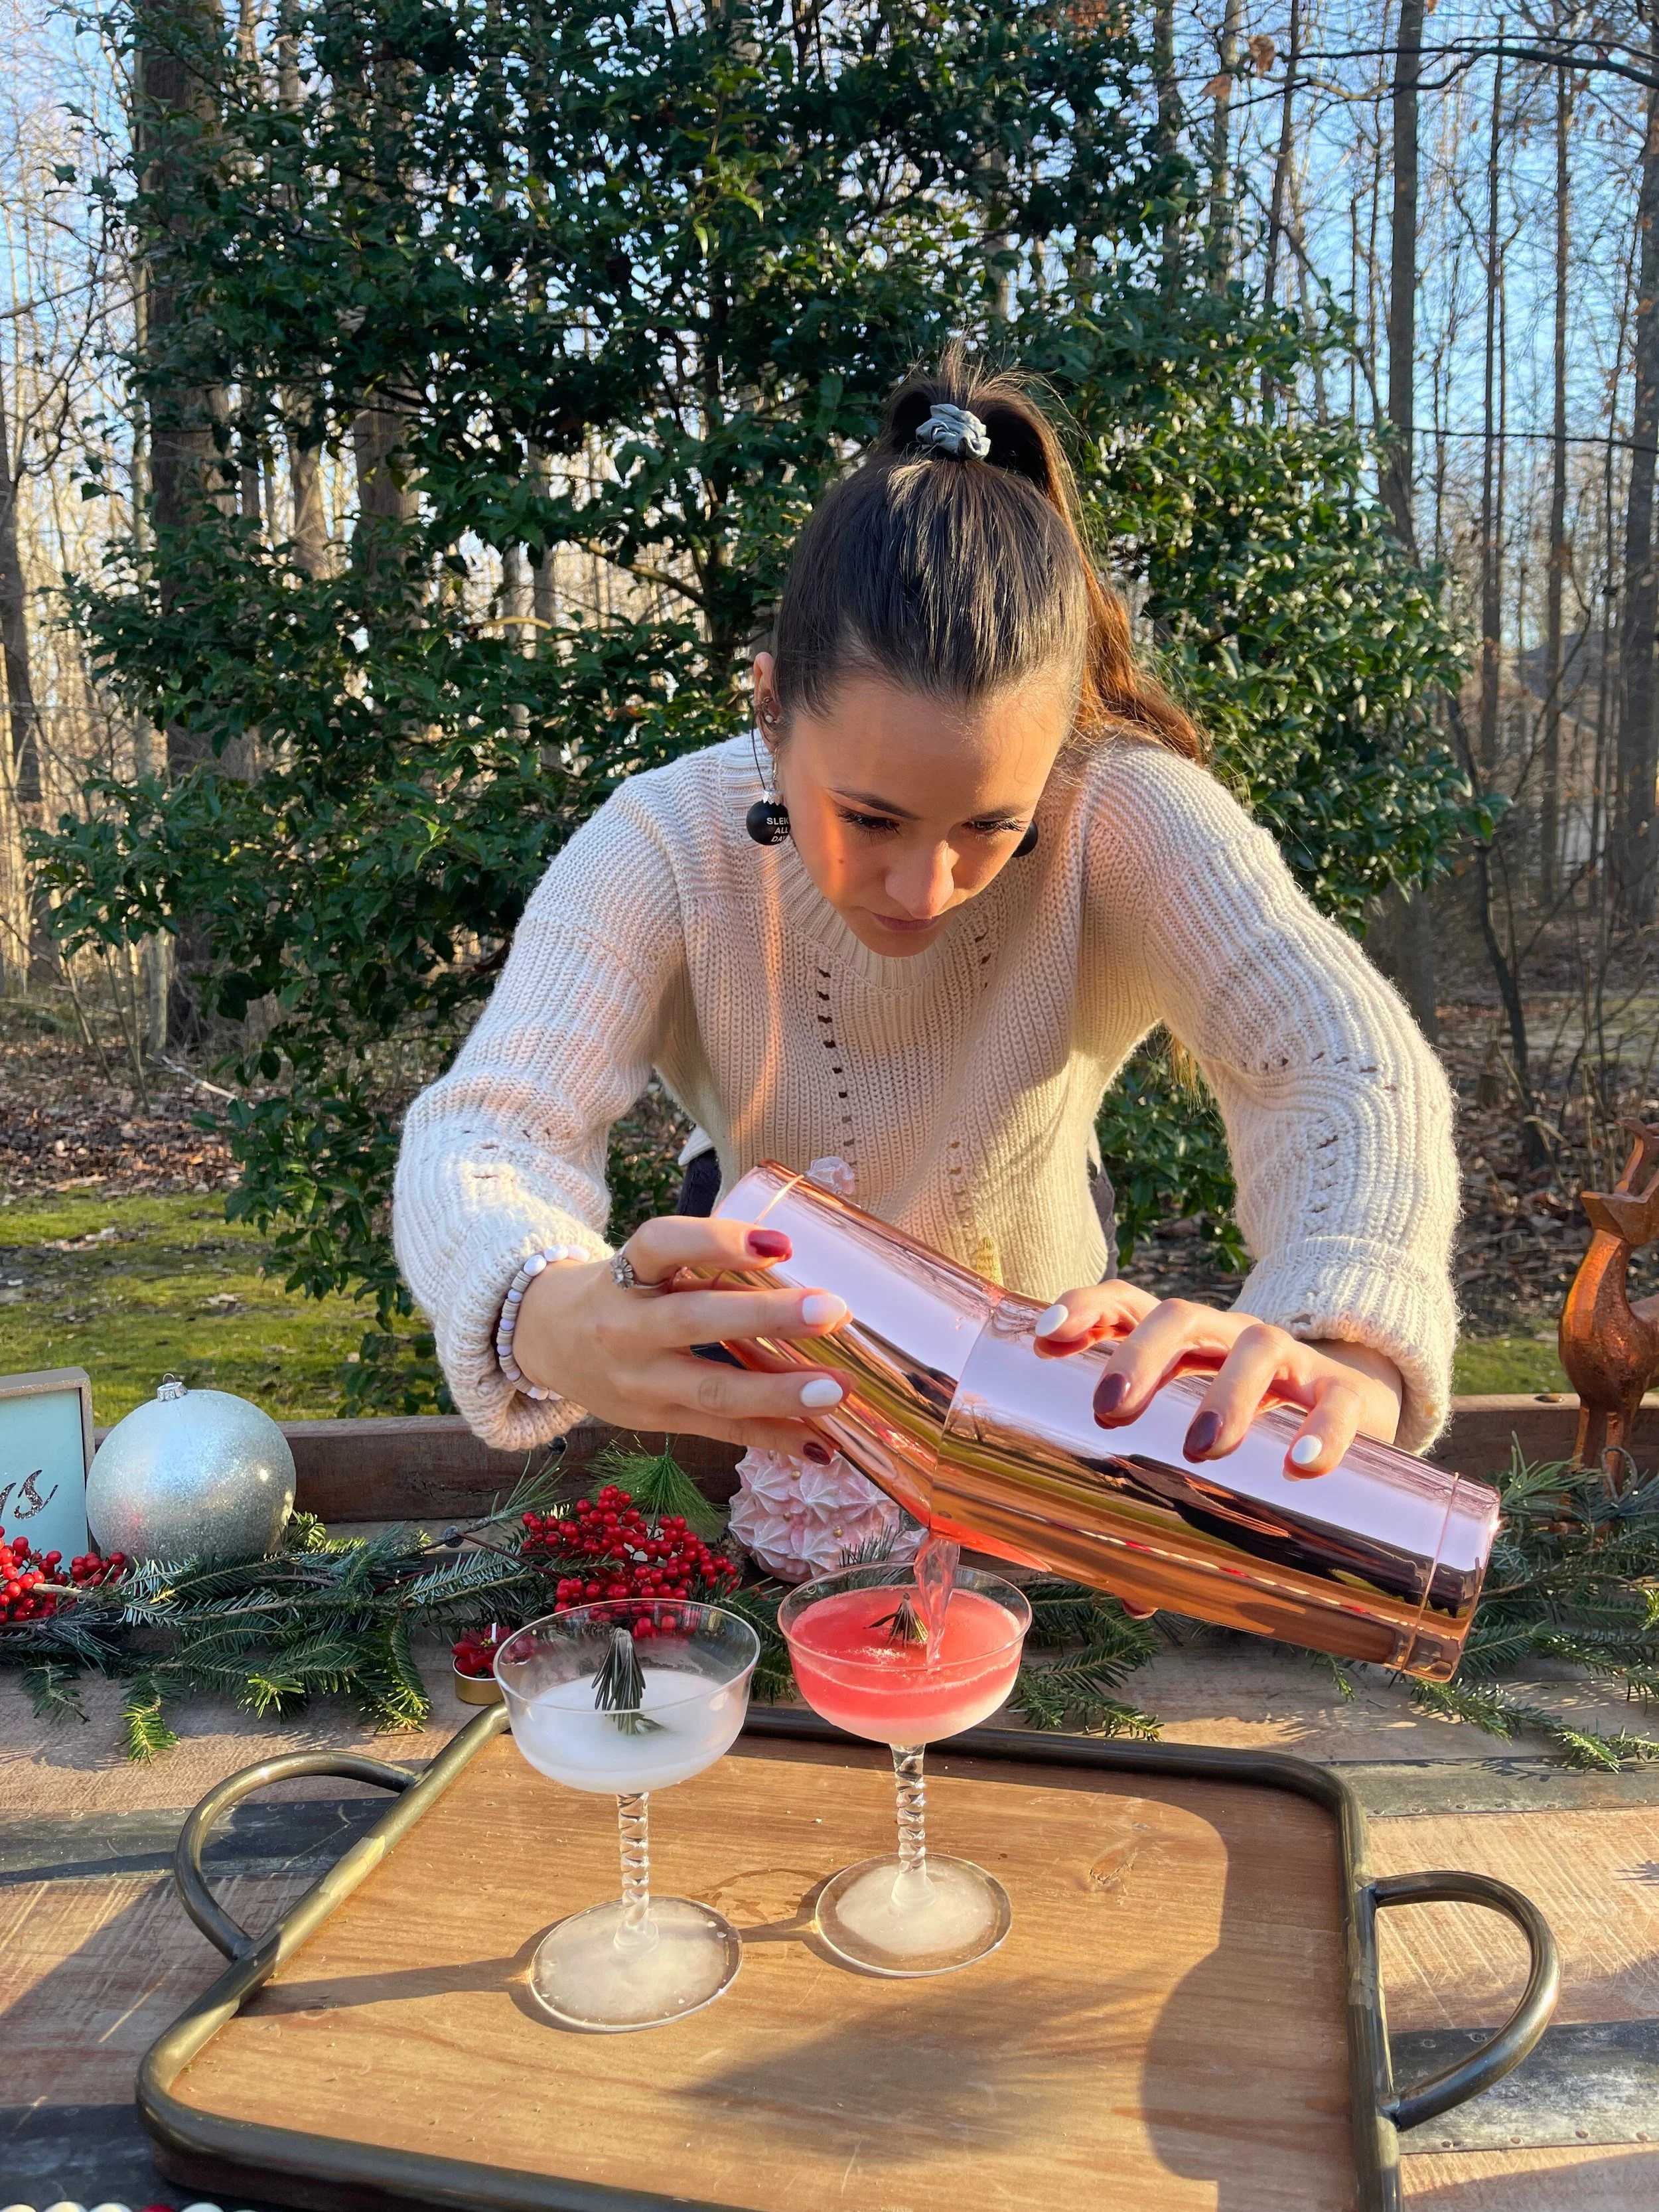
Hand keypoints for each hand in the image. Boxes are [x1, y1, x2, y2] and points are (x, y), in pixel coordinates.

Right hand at [508, 1215, 849, 1456]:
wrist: (546, 1342)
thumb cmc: (621, 1294)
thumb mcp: (646, 1269)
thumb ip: (706, 1267)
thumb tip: (799, 1273)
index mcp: (624, 1275)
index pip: (662, 1245)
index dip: (717, 1241)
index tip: (780, 1243)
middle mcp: (625, 1328)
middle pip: (695, 1320)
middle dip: (767, 1316)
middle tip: (832, 1310)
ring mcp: (640, 1383)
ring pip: (712, 1390)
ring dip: (780, 1392)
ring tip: (837, 1389)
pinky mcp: (657, 1422)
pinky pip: (722, 1432)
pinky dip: (775, 1438)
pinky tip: (821, 1444)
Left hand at [1032, 1281, 1402, 1475]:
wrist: (1353, 1403)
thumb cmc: (1251, 1429)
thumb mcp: (1200, 1449)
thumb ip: (1163, 1512)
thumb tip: (1132, 1593)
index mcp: (1181, 1344)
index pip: (1128, 1303)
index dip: (1085, 1308)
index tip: (1044, 1337)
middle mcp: (1227, 1337)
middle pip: (1180, 1317)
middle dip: (1140, 1355)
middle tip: (1110, 1409)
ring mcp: (1288, 1357)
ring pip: (1255, 1348)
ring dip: (1225, 1393)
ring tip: (1202, 1447)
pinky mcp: (1345, 1389)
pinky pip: (1336, 1399)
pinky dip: (1322, 1428)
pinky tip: (1302, 1465)